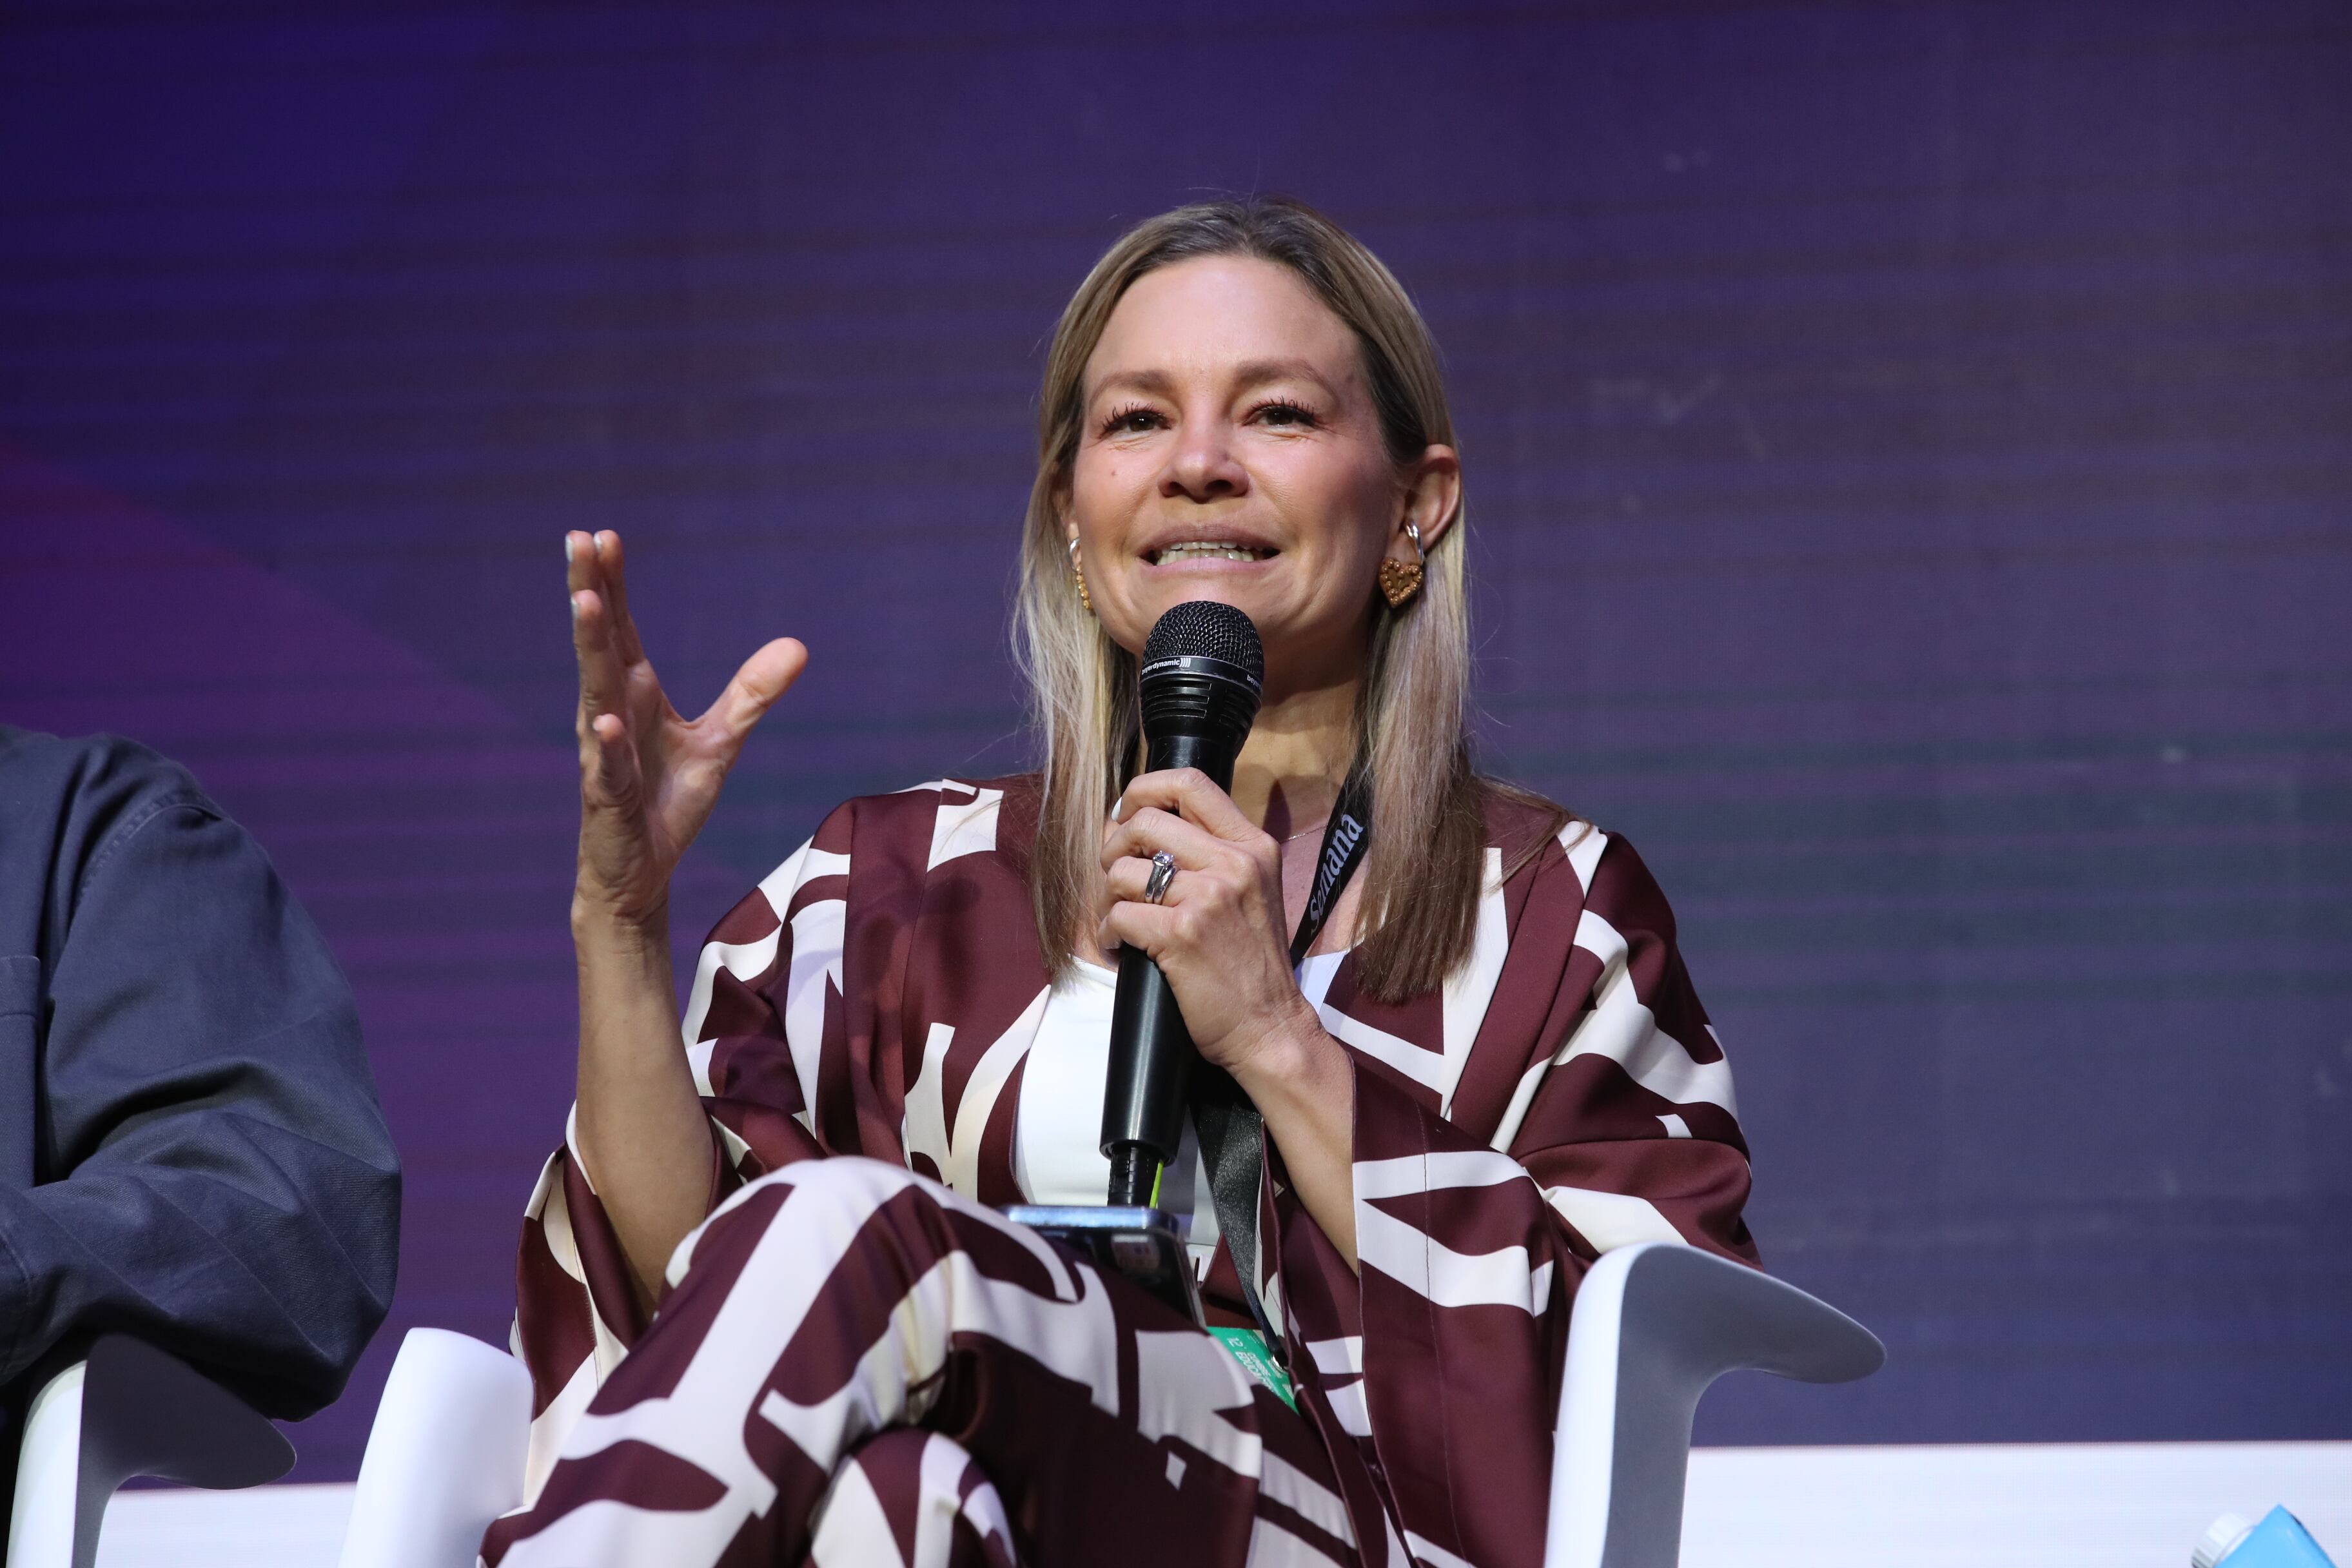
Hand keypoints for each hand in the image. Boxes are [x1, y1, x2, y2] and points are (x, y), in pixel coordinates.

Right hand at [568, 530, 806, 932]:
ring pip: (594, 692)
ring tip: (585, 601)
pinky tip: (604, 720)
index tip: (603, 535)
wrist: (640, 871)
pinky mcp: (610, 798)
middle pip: (600, 643)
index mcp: (633, 694)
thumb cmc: (667, 801)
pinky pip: (607, 766)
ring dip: (589, 647)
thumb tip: (798, 646)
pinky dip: (606, 744)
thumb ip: (752, 695)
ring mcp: (604, 754)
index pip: (621, 629)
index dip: (613, 583)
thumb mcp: (720, 743)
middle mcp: (611, 713)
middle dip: (590, 590)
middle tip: (577, 538)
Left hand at [1097, 768, 1323, 1072]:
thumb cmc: (1253, 965)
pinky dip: (1109, 933)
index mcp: (1252, 846)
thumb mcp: (1253, 891)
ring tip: (1122, 920)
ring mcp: (1209, 897)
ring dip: (1108, 897)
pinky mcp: (1182, 934)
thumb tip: (1142, 826)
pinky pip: (1118, 915)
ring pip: (1123, 870)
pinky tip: (1121, 948)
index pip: (1190, 784)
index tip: (1127, 812)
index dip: (1144, 789)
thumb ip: (1213, 855)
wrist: (1271, 1027)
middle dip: (1114, 846)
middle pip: (1145, 821)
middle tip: (1115, 875)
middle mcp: (1234, 863)